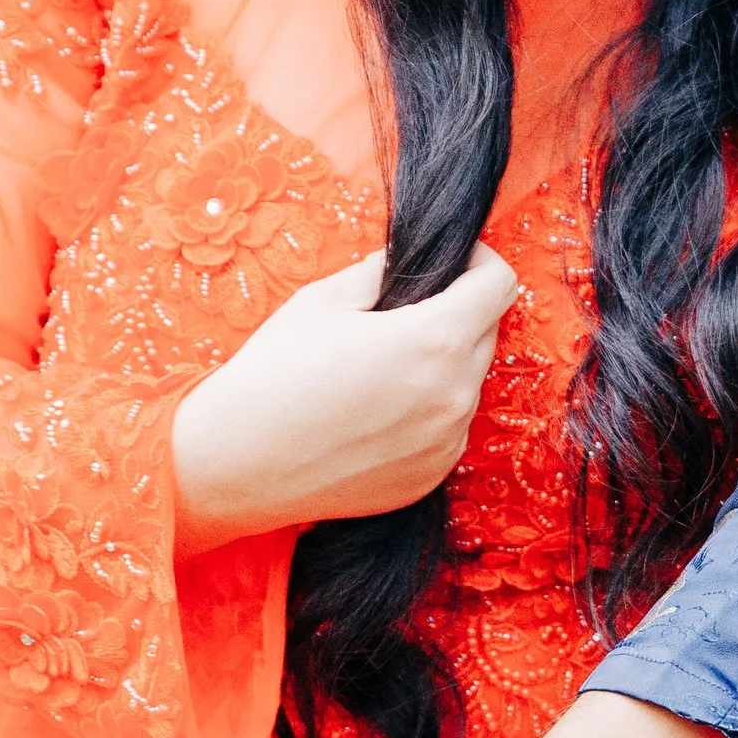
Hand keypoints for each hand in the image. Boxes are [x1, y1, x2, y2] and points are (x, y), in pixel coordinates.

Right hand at [170, 247, 518, 552]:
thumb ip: (383, 271)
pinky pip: (449, 427)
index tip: (454, 262)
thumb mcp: (324, 300)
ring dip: (444, 365)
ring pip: (469, 382)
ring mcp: (446, 441)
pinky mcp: (432, 476)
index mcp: (434, 341)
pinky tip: (377, 411)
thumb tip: (411, 262)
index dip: (480, 261)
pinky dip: (428, 410)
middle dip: (458, 312)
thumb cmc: (274, 375)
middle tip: (404, 314)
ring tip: (382, 369)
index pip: (500, 284)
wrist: (237, 463)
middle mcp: (454, 395)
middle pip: (487, 332)